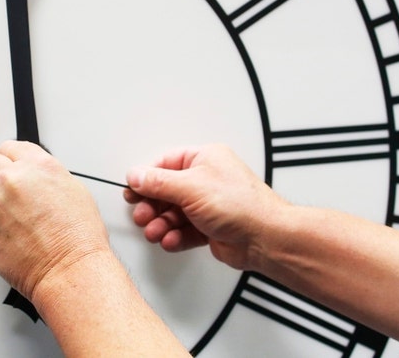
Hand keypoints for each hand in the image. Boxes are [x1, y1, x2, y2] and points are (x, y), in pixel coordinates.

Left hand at [0, 141, 111, 300]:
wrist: (69, 269)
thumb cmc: (78, 237)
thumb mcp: (74, 190)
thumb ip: (47, 176)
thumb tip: (37, 178)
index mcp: (37, 166)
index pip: (9, 147)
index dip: (10, 157)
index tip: (9, 163)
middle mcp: (12, 181)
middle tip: (6, 189)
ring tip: (20, 221)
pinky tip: (18, 237)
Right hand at [124, 144, 287, 270]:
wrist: (265, 238)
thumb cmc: (241, 205)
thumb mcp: (191, 187)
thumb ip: (159, 183)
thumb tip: (136, 175)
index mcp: (205, 159)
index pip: (166, 164)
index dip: (147, 178)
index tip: (132, 191)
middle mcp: (207, 180)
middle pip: (167, 191)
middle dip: (152, 206)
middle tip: (142, 215)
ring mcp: (209, 205)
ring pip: (174, 213)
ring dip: (161, 224)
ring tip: (155, 232)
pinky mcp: (210, 227)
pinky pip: (184, 230)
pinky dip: (175, 236)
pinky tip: (171, 240)